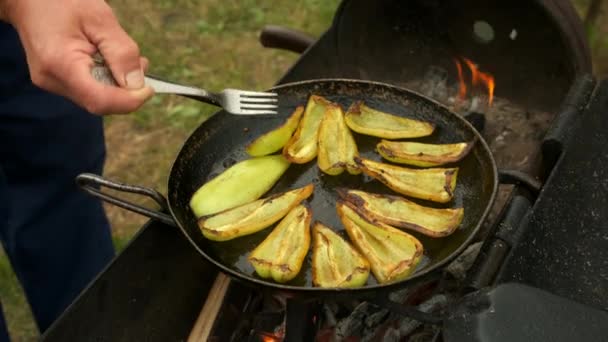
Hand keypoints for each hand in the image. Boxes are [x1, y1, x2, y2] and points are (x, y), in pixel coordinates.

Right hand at [1, 0, 153, 114]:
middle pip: (99, 102)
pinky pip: (88, 89)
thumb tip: (138, 84)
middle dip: (127, 90)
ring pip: (96, 98)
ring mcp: (52, 83)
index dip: (129, 101)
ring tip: (126, 57)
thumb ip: (121, 52)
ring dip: (118, 84)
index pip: (99, 100)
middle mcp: (52, 81)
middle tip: (142, 65)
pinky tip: (110, 60)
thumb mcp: (100, 19)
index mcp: (60, 64)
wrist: (29, 0)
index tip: (150, 89)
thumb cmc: (61, 2)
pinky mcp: (57, 81)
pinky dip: (106, 79)